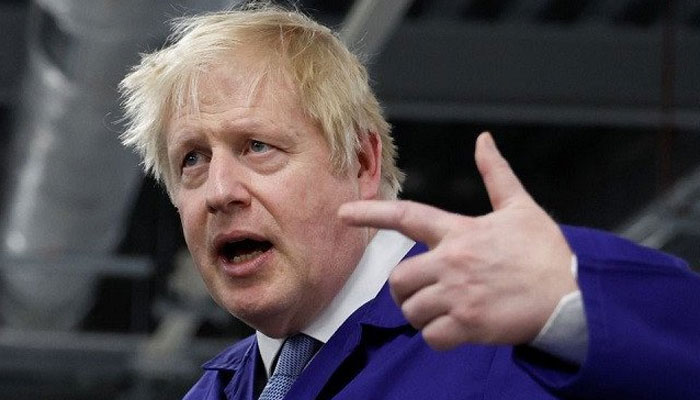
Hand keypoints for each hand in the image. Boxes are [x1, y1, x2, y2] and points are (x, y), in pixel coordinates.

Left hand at [338, 132, 577, 349]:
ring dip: (421, 314)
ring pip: (411, 310)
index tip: (343, 214)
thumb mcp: (521, 207)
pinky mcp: (468, 325)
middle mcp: (452, 262)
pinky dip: (437, 337)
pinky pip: (430, 337)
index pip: (406, 217)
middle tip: (420, 292)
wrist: (572, 297)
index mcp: (460, 231)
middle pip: (398, 279)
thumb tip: (484, 140)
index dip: (371, 214)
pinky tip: (456, 329)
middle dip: (403, 289)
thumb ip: (496, 174)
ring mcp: (458, 295)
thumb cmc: (546, 253)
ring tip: (443, 311)